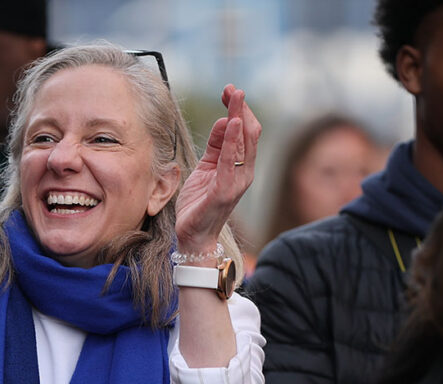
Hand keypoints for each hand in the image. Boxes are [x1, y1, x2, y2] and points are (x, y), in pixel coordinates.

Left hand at [175, 85, 260, 254]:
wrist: (193, 235)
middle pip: (249, 133)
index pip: (246, 132)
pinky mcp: (224, 190)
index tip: (229, 91)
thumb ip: (216, 146)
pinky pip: (230, 161)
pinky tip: (230, 123)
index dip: (238, 110)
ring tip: (235, 97)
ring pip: (244, 143)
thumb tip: (224, 120)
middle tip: (233, 89)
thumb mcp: (207, 168)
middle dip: (241, 108)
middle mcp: (244, 172)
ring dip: (239, 117)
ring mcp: (237, 182)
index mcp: (240, 167)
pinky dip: (232, 141)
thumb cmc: (200, 203)